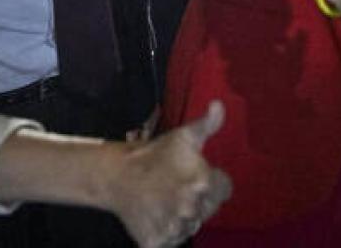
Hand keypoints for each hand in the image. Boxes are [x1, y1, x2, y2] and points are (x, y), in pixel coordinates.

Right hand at [109, 101, 233, 247]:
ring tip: (166, 200)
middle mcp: (190, 210)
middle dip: (199, 199)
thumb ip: (208, 124)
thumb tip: (219, 105)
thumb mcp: (183, 136)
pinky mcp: (156, 243)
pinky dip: (166, 233)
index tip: (197, 176)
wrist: (115, 175)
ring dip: (183, 217)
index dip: (214, 181)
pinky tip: (157, 215)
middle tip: (177, 187)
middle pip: (208, 209)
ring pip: (190, 227)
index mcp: (203, 184)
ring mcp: (173, 229)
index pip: (225, 190)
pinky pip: (171, 242)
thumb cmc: (154, 154)